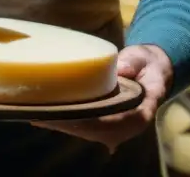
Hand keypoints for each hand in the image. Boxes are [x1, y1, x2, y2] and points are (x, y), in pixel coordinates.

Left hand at [32, 44, 172, 152]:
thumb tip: (120, 68)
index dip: (92, 121)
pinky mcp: (106, 124)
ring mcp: (117, 127)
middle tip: (42, 115)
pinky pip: (85, 127)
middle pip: (95, 130)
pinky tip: (44, 118)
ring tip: (38, 115)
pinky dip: (66, 123)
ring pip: (87, 132)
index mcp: (141, 111)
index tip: (70, 115)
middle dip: (69, 124)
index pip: (115, 122)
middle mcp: (128, 125)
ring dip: (63, 125)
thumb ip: (133, 62)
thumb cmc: (145, 62)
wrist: (150, 70)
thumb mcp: (143, 57)